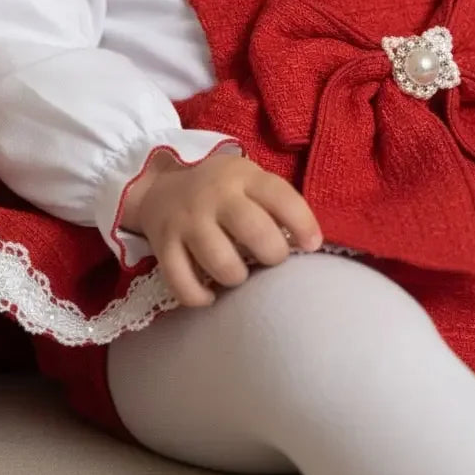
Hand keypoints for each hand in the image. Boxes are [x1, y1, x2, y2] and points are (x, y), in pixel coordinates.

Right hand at [121, 151, 322, 306]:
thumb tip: (310, 243)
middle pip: (255, 231)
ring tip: (239, 274)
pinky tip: (210, 295)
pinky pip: (182, 283)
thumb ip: (277, 204)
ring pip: (222, 263)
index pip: (281, 198)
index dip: (303, 224)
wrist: (162, 186)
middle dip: (273, 255)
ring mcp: (187, 221)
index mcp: (242, 177)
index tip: (311, 245)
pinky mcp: (163, 245)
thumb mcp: (250, 181)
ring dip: (237, 277)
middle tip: (271, 259)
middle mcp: (214, 196)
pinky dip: (199, 297)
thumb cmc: (222, 191)